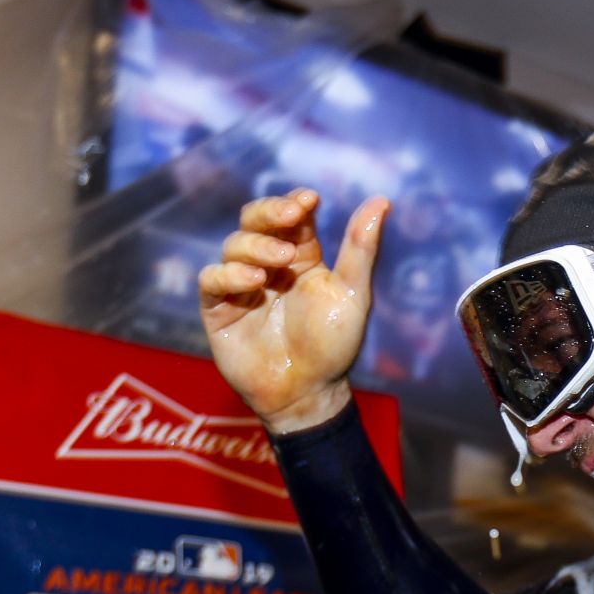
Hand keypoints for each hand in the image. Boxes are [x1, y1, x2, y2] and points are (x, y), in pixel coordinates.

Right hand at [200, 189, 387, 433]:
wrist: (307, 393)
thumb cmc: (333, 346)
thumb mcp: (353, 294)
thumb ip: (361, 249)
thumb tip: (382, 201)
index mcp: (301, 257)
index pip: (291, 217)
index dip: (295, 203)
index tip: (309, 200)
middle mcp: (268, 265)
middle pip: (255, 220)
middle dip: (270, 212)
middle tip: (291, 216)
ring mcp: (241, 285)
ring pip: (234, 245)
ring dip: (256, 246)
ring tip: (280, 261)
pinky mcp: (218, 309)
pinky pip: (212, 279)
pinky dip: (229, 273)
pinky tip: (253, 280)